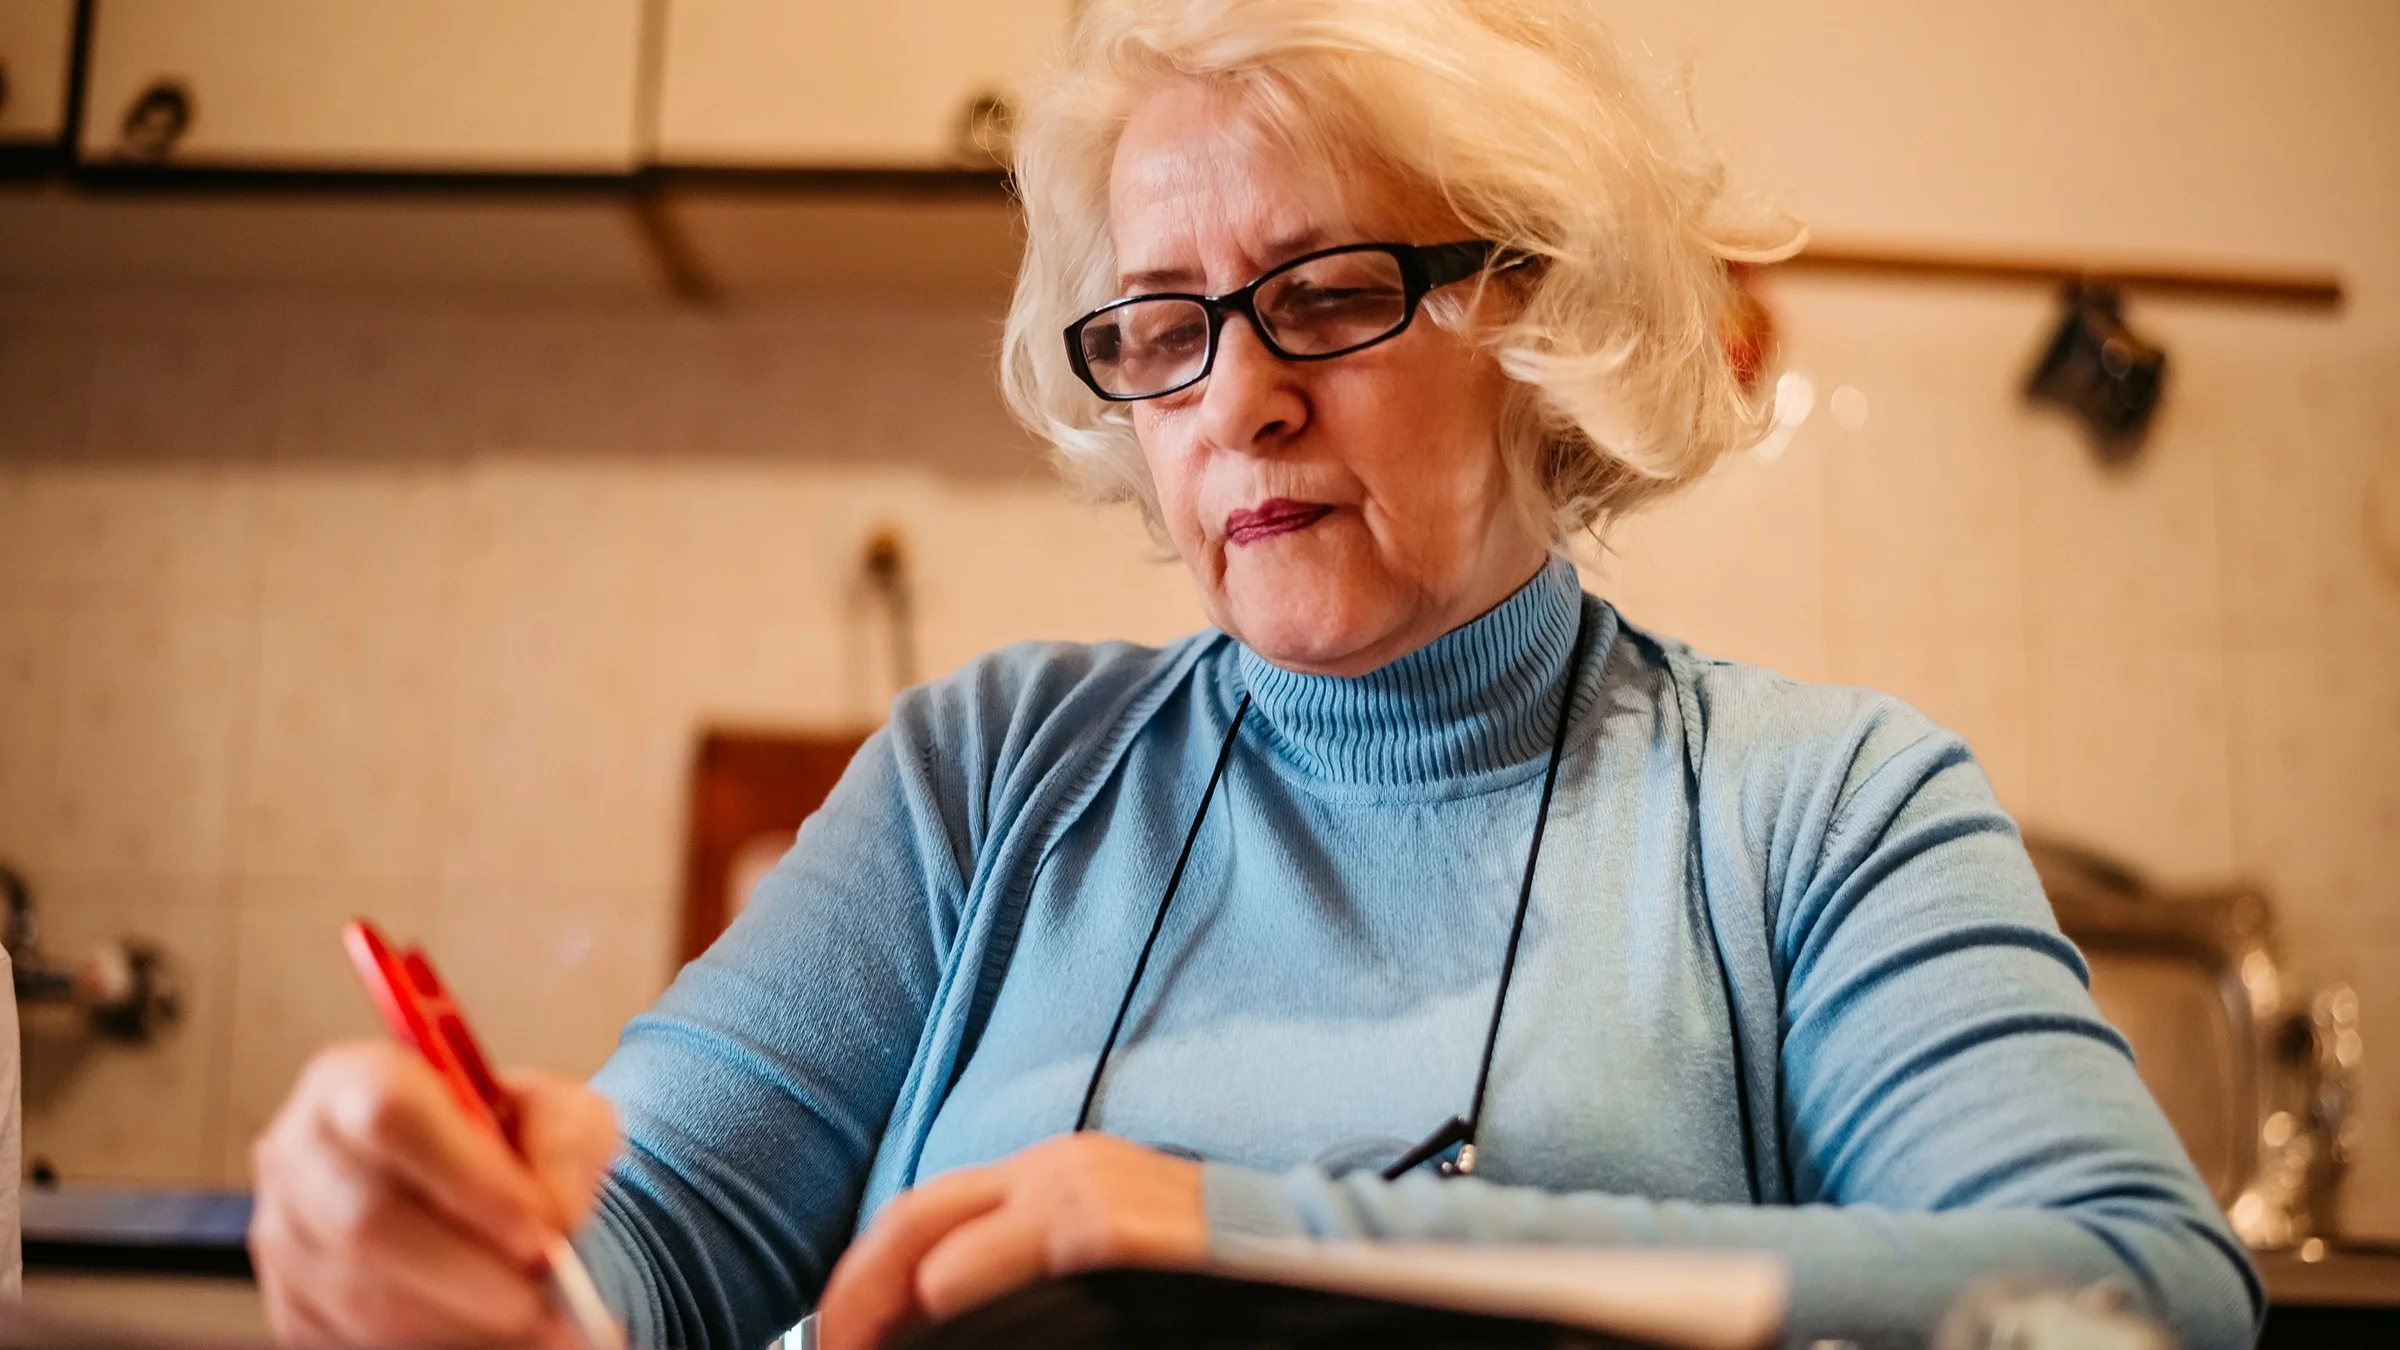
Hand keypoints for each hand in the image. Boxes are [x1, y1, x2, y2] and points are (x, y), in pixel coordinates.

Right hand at [248, 1041, 620, 1346]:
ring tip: (539, 1322)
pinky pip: (357, 1339)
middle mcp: (300, 1152)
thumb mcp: (559, 1115)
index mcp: (355, 1078)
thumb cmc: (511, 1142)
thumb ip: (565, 1147)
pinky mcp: (291, 1306)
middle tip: (546, 1292)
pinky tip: (493, 1334)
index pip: (386, 1112)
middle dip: (470, 1269)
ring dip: (462, 1318)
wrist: (479, 1197)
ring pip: (362, 1294)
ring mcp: (284, 1235)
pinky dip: (439, 1343)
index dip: (464, 1177)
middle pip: (365, 1219)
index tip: (539, 1228)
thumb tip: (557, 1216)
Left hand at [817, 1133, 1207, 1349]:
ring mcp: (1082, 1192)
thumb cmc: (1216, 1271)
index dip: (864, 1280)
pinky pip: (1007, 1251)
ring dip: (883, 1298)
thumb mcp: (1110, 1260)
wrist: (1318, 1250)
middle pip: (912, 1219)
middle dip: (852, 1292)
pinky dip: (958, 1284)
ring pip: (940, 1233)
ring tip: (858, 1347)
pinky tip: (933, 1313)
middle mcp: (1055, 1169)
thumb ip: (1034, 1276)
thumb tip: (944, 1316)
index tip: (840, 1339)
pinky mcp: (1111, 1228)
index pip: (924, 1215)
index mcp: (1052, 1175)